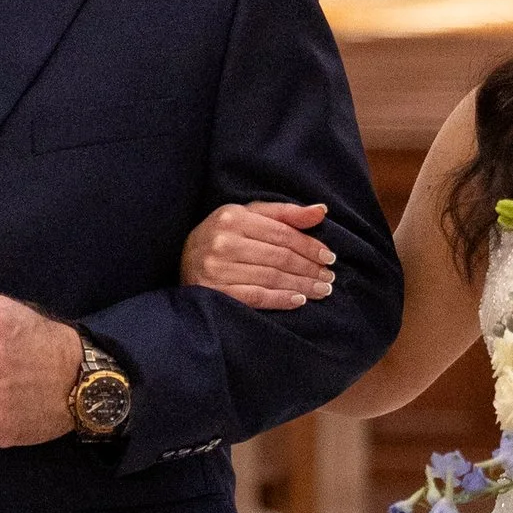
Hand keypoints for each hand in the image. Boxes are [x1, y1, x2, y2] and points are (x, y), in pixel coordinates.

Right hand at [180, 200, 333, 308]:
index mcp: (233, 217)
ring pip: (271, 277)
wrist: (182, 260)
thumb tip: (321, 211)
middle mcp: (224, 242)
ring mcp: (217, 268)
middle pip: (279, 257)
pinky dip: (281, 299)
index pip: (282, 233)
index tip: (329, 257)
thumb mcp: (247, 216)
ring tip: (321, 290)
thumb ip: (283, 214)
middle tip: (329, 277)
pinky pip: (256, 297)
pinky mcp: (215, 292)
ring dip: (302, 286)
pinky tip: (299, 301)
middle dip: (309, 268)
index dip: (309, 246)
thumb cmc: (222, 236)